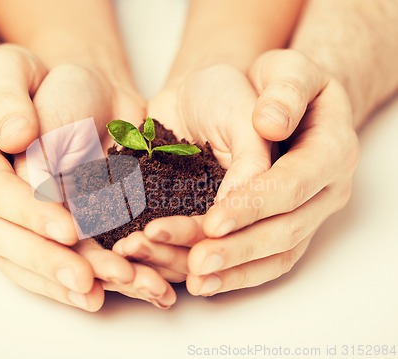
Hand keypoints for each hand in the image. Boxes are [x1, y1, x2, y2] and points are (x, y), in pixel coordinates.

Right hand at [0, 44, 174, 309]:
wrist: (25, 96)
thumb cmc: (16, 78)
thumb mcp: (8, 68)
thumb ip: (8, 98)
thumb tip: (14, 137)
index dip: (28, 210)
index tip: (68, 227)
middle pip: (1, 233)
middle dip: (45, 257)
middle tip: (86, 278)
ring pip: (15, 256)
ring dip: (55, 278)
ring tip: (93, 295)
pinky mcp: (13, 224)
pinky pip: (28, 260)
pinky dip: (56, 280)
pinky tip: (87, 294)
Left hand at [187, 50, 358, 294]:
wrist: (275, 104)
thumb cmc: (278, 84)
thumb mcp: (287, 70)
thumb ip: (284, 92)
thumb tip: (271, 123)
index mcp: (331, 149)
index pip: (293, 184)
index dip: (254, 205)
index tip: (213, 220)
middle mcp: (327, 190)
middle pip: (286, 230)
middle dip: (239, 248)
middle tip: (197, 262)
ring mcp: (309, 214)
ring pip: (276, 254)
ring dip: (234, 270)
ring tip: (195, 280)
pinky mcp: (288, 228)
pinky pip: (267, 261)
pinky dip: (236, 275)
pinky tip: (204, 283)